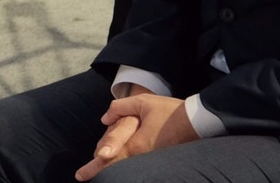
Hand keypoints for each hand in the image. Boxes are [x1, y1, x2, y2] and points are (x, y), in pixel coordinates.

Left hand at [75, 94, 195, 180]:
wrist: (199, 120)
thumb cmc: (170, 111)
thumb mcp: (142, 103)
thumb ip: (119, 108)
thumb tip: (104, 119)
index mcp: (137, 144)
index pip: (110, 159)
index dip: (94, 167)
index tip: (80, 175)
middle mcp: (144, 156)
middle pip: (118, 168)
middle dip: (99, 172)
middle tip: (82, 177)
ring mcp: (154, 159)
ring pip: (128, 167)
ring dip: (113, 168)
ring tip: (97, 169)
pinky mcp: (162, 158)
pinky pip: (139, 164)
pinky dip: (126, 165)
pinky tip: (120, 162)